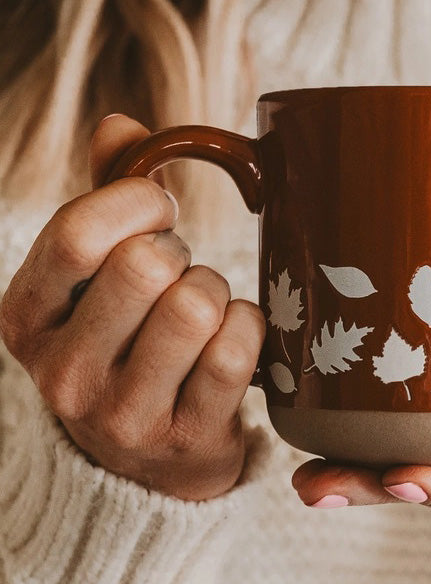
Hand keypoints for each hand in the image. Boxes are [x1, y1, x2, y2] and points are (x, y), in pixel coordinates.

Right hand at [0, 115, 265, 500]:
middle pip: (146, 266)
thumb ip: (104, 199)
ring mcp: (124, 414)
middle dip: (181, 254)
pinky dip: (249, 327)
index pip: (79, 233)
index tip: (161, 210)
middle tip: (181, 273)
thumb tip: (121, 124)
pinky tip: (233, 340)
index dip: (137, 203)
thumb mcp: (93, 277)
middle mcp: (63, 372)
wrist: (145, 459)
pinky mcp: (187, 437)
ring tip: (203, 311)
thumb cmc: (124, 341)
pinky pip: (237, 349)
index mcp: (28, 317)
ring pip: (197, 305)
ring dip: (216, 292)